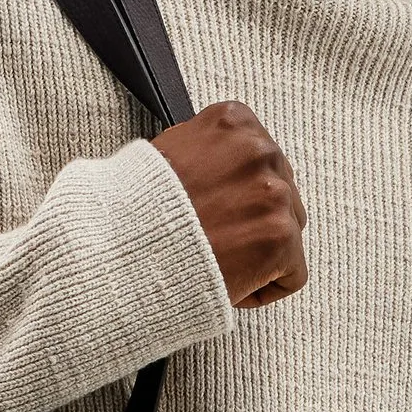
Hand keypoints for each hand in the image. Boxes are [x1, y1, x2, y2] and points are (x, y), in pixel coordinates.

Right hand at [151, 101, 307, 308]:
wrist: (120, 250)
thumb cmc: (135, 211)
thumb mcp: (167, 152)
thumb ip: (207, 152)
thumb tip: (223, 166)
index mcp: (233, 122)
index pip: (261, 159)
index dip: (237, 193)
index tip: (213, 210)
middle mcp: (260, 150)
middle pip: (281, 192)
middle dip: (253, 220)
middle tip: (214, 240)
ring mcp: (274, 193)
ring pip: (289, 232)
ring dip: (258, 252)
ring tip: (215, 259)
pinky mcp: (280, 237)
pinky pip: (292, 275)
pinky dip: (261, 289)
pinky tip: (227, 281)